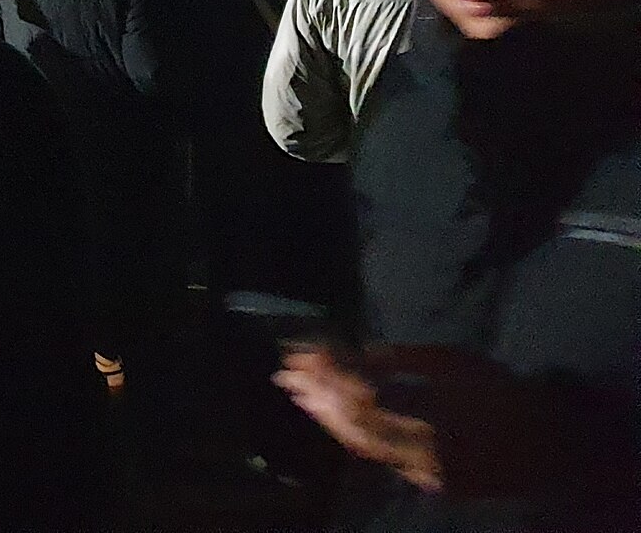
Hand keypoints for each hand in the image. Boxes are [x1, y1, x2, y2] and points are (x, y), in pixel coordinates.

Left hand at [277, 343, 560, 498]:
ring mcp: (424, 470)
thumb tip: (354, 354)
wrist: (549, 444)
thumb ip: (402, 359)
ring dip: (327, 416)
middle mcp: (422, 447)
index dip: (326, 370)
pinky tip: (334, 417)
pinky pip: (382, 456)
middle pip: (353, 420)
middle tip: (285, 372)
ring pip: (362, 444)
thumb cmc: (501, 391)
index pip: (360, 390)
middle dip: (316, 393)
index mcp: (430, 412)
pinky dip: (354, 434)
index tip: (299, 351)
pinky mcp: (429, 483)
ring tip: (298, 392)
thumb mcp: (454, 361)